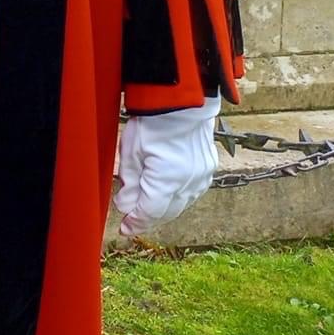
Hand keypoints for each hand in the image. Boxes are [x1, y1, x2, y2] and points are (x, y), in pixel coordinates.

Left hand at [114, 97, 219, 235]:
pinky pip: (191, 192)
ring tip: (146, 209)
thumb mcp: (132, 152)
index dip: (136, 222)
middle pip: (166, 212)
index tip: (125, 229)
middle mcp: (188, 183)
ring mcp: (201, 177)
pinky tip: (166, 195)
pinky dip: (176, 197)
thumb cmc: (154, 123)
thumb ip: (130, 182)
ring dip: (163, 209)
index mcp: (167, 180)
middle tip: (132, 222)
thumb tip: (126, 206)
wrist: (183, 105)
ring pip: (180, 204)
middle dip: (148, 218)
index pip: (150, 212)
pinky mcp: (208, 170)